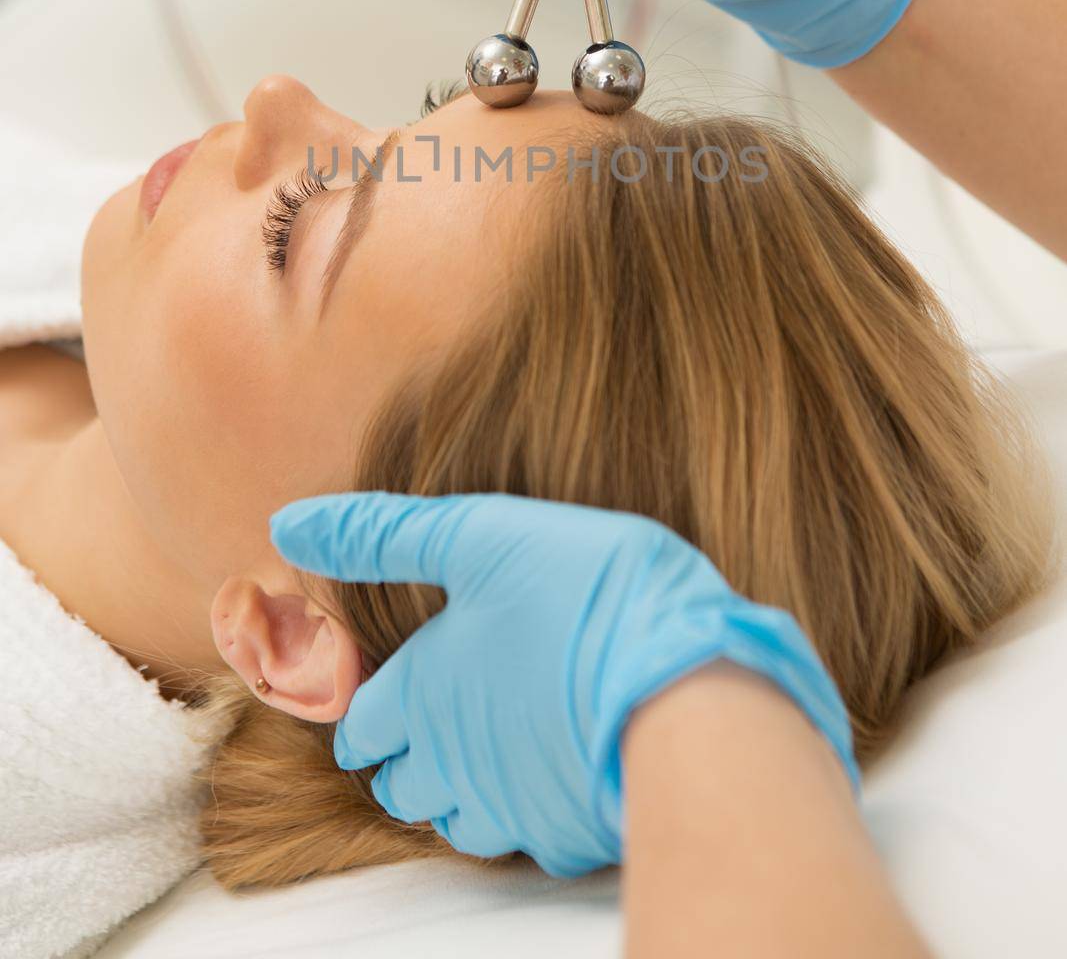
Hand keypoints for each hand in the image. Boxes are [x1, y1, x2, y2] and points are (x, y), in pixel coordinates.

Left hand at [271, 491, 857, 876]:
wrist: (689, 687)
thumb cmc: (584, 594)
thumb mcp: (479, 533)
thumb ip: (380, 532)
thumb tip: (286, 522)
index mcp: (422, 692)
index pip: (360, 728)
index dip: (371, 708)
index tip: (396, 687)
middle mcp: (451, 762)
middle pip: (401, 785)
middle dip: (409, 755)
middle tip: (449, 712)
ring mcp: (511, 808)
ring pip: (459, 822)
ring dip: (464, 789)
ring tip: (500, 742)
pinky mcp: (569, 835)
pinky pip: (531, 837)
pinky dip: (533, 810)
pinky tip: (561, 767)